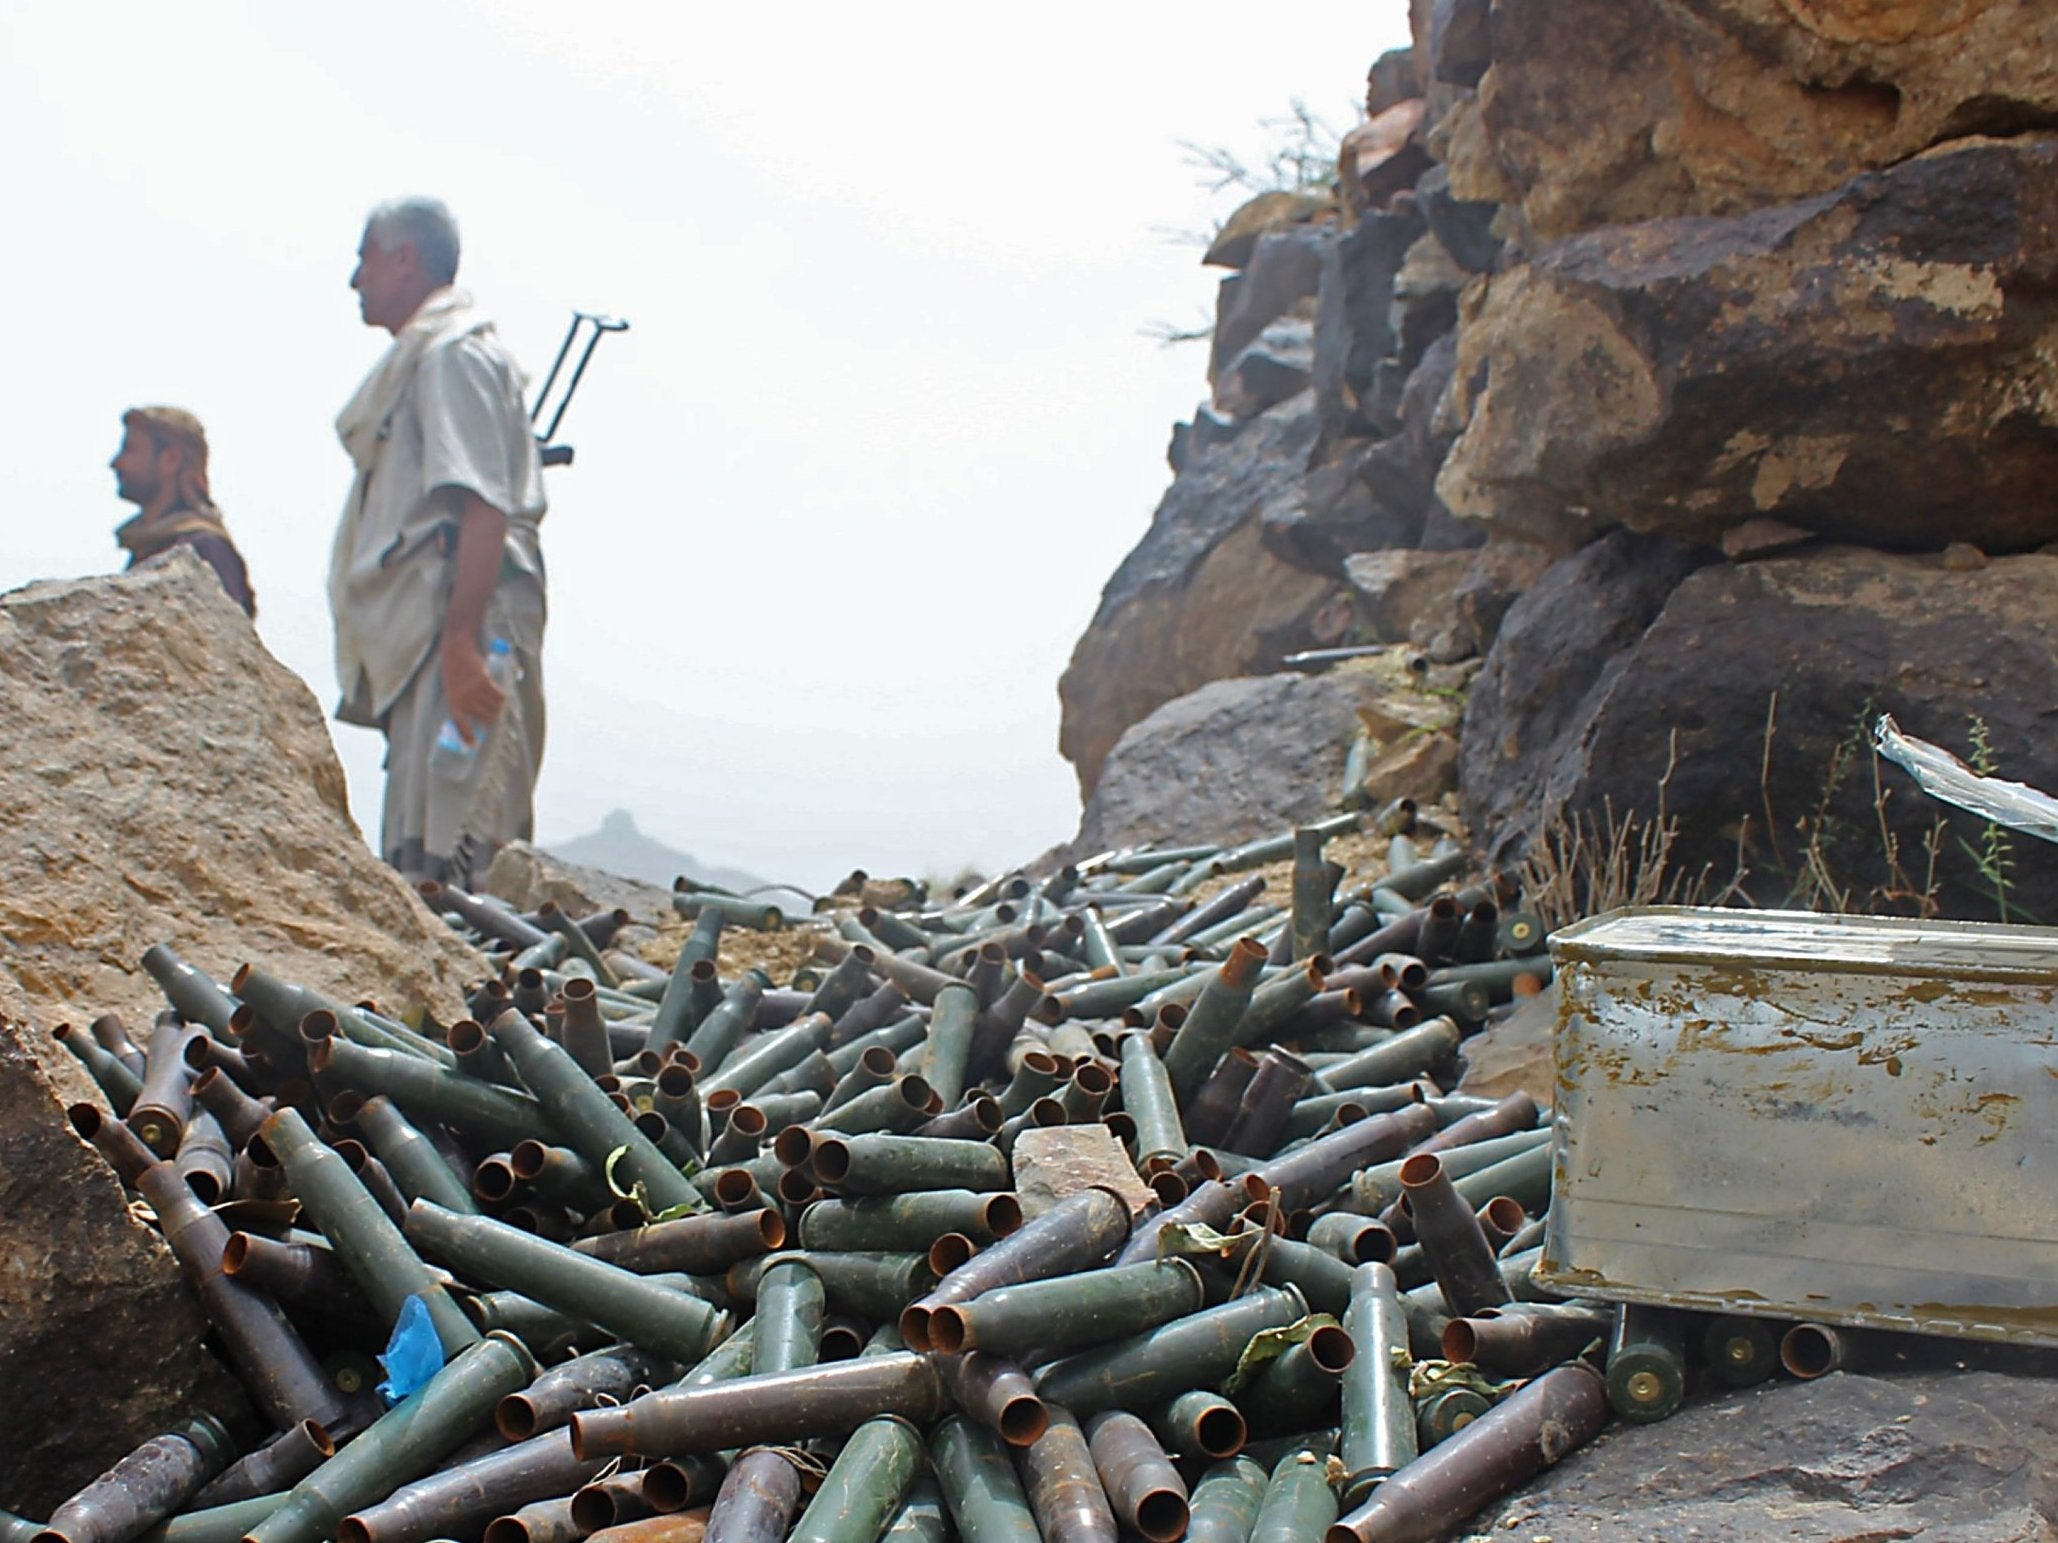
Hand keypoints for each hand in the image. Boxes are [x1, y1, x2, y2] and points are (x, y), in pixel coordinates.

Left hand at [439, 632, 505, 746]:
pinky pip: (500, 696)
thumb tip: (479, 716)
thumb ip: (462, 703)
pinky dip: (503, 697)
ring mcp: (474, 692)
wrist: (456, 652)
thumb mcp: (452, 690)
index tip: (473, 744)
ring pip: (496, 707)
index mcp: (453, 704)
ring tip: (499, 702)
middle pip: (487, 718)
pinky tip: (502, 694)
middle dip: (494, 717)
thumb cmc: (454, 672)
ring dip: (500, 706)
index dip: (467, 736)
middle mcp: (464, 701)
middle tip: (496, 713)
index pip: (461, 725)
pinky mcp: (484, 682)